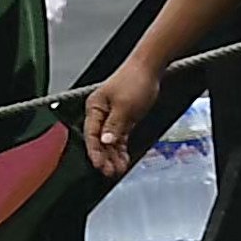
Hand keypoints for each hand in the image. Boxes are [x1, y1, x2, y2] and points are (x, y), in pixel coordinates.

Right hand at [81, 56, 162, 177]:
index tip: (99, 166)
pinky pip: (119, 138)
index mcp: (95, 107)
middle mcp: (101, 113)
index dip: (94, 151)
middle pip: (99, 140)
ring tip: (117, 170)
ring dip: (113, 156)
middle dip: (104, 157)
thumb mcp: (124, 106)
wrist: (149, 68)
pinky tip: (123, 159)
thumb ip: (114, 126)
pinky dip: (120, 149)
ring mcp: (112, 116)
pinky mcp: (123, 118)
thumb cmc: (134, 80)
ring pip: (109, 141)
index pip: (91, 134)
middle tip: (109, 173)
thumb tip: (105, 142)